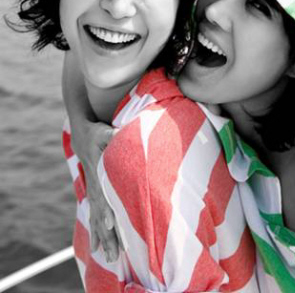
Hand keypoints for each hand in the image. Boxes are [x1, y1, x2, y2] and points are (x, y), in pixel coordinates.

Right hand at [71, 120, 121, 261]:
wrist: (83, 135)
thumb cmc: (96, 132)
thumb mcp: (103, 131)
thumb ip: (110, 134)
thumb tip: (118, 133)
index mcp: (97, 174)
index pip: (102, 195)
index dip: (106, 209)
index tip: (111, 223)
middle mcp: (94, 188)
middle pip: (100, 213)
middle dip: (107, 233)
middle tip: (114, 252)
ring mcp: (93, 192)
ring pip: (97, 219)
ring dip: (103, 238)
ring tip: (110, 257)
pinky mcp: (95, 195)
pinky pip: (95, 217)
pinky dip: (97, 232)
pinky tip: (97, 248)